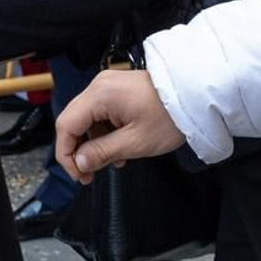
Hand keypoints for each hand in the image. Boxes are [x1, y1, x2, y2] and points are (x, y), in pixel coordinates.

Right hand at [55, 69, 183, 183]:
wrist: (194, 96)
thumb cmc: (169, 117)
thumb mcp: (135, 142)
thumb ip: (102, 152)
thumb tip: (79, 163)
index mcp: (99, 95)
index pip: (66, 125)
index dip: (66, 154)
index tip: (79, 175)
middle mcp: (98, 85)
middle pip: (73, 121)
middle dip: (79, 150)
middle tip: (91, 173)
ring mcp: (107, 85)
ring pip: (86, 119)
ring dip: (94, 142)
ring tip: (114, 160)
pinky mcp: (116, 89)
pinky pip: (100, 113)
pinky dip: (104, 131)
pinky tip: (119, 146)